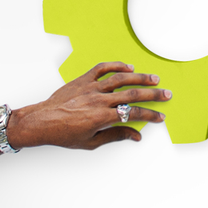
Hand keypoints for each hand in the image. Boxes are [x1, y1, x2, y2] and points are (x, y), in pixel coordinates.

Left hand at [10, 61, 165, 149]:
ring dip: (140, 78)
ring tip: (154, 79)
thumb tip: (135, 136)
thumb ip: (115, 136)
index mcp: (101, 117)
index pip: (133, 114)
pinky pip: (102, 68)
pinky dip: (116, 66)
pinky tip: (128, 67)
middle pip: (133, 94)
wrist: (41, 122)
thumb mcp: (91, 142)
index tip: (160, 116)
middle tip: (166, 94)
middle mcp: (98, 100)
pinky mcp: (83, 80)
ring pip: (121, 79)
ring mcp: (91, 88)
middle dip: (153, 95)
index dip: (150, 115)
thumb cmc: (63, 134)